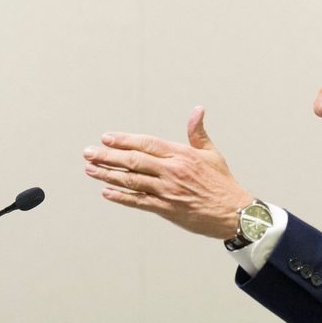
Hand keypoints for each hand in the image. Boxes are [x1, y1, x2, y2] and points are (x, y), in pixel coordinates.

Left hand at [83, 106, 254, 238]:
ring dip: (107, 175)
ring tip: (90, 170)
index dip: (124, 140)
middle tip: (88, 152)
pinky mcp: (166, 209)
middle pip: (133, 160)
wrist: (233, 213)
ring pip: (131, 180)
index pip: (146, 143)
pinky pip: (138, 202)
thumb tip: (197, 110)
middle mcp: (171, 171)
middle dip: (107, 156)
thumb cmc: (223, 183)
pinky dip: (121, 197)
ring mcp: (167, 191)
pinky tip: (106, 192)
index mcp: (181, 155)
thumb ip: (198, 132)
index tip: (106, 137)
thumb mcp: (211, 153)